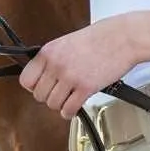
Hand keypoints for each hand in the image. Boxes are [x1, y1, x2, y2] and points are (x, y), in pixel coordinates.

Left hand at [19, 18, 136, 120]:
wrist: (122, 38)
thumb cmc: (100, 38)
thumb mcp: (67, 42)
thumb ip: (53, 58)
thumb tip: (44, 76)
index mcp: (48, 52)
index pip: (26, 80)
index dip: (35, 87)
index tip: (43, 87)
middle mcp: (56, 65)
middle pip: (39, 95)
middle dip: (50, 97)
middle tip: (60, 93)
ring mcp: (70, 77)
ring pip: (52, 104)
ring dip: (60, 105)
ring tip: (70, 98)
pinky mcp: (85, 88)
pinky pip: (68, 110)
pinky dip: (70, 112)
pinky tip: (74, 107)